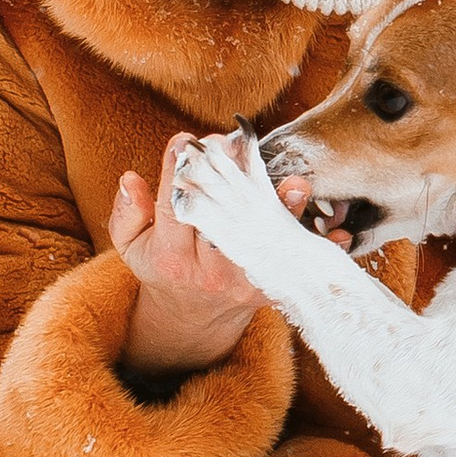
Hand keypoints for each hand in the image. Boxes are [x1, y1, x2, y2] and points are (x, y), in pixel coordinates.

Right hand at [111, 131, 311, 381]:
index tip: (184, 140)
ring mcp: (240, 279)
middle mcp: (207, 270)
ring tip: (292, 180)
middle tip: (230, 141)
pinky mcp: (266, 287)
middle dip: (228, 175)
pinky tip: (328, 221)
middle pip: (222, 216)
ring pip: (262, 235)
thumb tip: (130, 179)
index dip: (178, 172)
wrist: (194, 316)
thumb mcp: (132, 246)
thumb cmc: (163, 267)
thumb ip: (127, 214)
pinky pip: (289, 257)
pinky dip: (309, 235)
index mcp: (170, 257)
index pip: (175, 208)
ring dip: (280, 204)